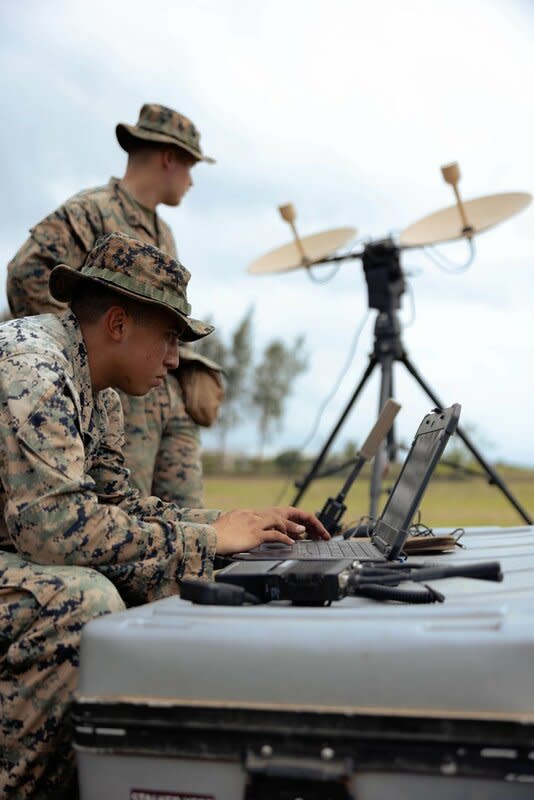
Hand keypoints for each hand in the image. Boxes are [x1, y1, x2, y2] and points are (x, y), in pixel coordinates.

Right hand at [213, 506, 329, 555]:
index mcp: (245, 513)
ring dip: (293, 527)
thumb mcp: (226, 527)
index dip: (282, 519)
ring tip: (304, 533)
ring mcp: (253, 523)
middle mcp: (251, 515)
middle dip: (293, 519)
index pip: (268, 514)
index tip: (290, 526)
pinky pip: (274, 535)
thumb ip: (235, 526)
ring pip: (279, 521)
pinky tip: (291, 544)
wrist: (207, 538)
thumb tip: (239, 534)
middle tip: (306, 527)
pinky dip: (285, 538)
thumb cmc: (213, 536)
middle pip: (278, 513)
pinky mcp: (254, 534)